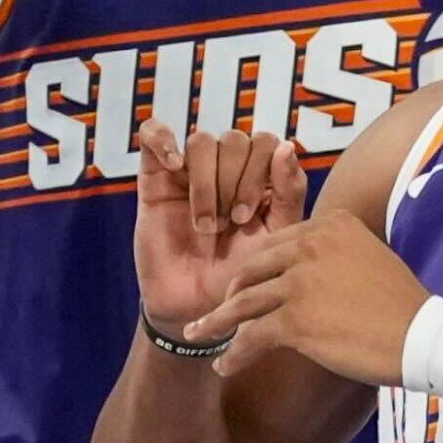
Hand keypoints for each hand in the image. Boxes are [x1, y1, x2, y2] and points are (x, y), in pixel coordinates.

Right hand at [130, 120, 307, 337]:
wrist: (196, 309)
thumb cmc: (240, 275)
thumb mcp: (276, 238)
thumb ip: (289, 192)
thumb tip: (287, 145)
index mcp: (258, 176)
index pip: (264, 142)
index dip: (259, 172)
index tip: (247, 218)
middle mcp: (225, 167)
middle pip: (234, 140)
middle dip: (233, 182)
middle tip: (228, 224)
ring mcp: (189, 170)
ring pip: (201, 141)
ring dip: (205, 182)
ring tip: (204, 223)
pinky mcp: (154, 177)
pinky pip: (153, 132)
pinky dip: (163, 140)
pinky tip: (173, 165)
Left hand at [185, 168, 428, 385]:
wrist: (424, 337)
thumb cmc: (402, 305)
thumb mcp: (370, 257)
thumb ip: (337, 254)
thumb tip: (311, 271)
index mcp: (329, 223)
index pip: (276, 243)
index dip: (255, 267)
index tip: (241, 284)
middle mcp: (310, 243)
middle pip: (253, 267)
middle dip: (229, 291)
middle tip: (215, 310)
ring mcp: (299, 280)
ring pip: (243, 302)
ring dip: (217, 322)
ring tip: (198, 335)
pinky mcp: (295, 318)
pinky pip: (251, 337)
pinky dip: (234, 354)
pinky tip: (224, 367)